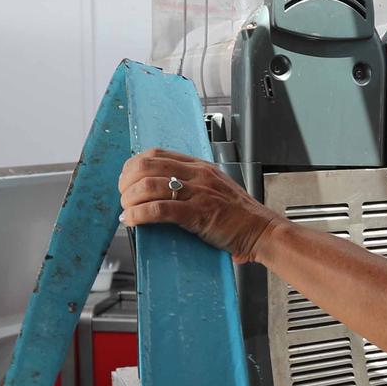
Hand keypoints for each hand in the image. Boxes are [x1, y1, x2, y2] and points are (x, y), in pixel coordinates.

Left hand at [118, 149, 281, 263]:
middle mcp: (197, 175)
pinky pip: (159, 210)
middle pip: (147, 166)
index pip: (157, 154)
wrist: (262, 231)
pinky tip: (132, 220)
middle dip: (127, 181)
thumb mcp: (215, 190)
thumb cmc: (240, 216)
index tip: (127, 180)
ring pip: (149, 186)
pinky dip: (139, 215)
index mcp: (200, 167)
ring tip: (126, 210)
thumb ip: (192, 187)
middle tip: (124, 197)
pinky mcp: (198, 214)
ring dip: (129, 199)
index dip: (134, 165)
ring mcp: (198, 193)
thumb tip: (162, 195)